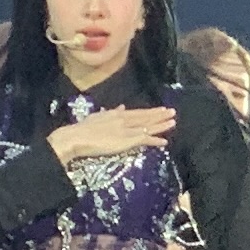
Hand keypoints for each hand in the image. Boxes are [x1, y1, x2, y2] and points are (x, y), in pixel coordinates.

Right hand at [49, 106, 175, 163]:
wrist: (77, 137)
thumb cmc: (82, 129)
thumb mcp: (97, 116)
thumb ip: (110, 112)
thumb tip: (121, 107)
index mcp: (116, 113)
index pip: (137, 112)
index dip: (150, 112)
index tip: (160, 109)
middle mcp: (124, 119)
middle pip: (145, 117)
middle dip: (159, 115)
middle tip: (172, 112)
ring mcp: (126, 129)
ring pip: (147, 126)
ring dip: (161, 125)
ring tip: (173, 122)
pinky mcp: (127, 140)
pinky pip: (144, 140)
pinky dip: (154, 140)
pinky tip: (164, 142)